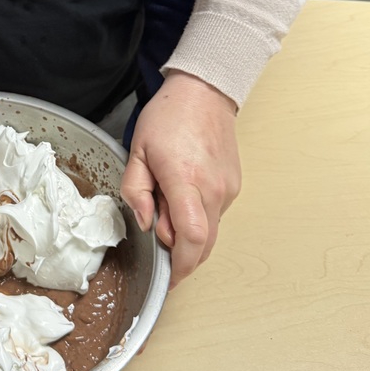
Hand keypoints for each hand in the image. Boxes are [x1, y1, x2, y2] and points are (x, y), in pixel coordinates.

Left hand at [122, 70, 241, 287]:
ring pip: (209, 231)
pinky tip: (182, 196)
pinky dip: (197, 218)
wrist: (204, 93)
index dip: (181, 265)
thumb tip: (145, 222)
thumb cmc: (168, 117)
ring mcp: (228, 189)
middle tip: (160, 243)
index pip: (191, 237)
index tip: (168, 277)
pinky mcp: (233, 187)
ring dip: (187, 234)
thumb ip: (136, 191)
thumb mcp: (137, 151)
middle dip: (182, 257)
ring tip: (167, 203)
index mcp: (185, 179)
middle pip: (204, 244)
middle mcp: (213, 189)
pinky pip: (214, 216)